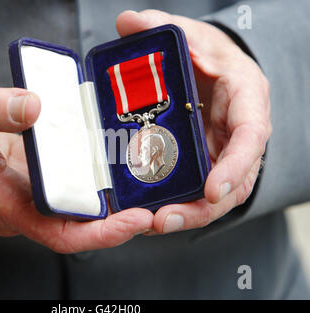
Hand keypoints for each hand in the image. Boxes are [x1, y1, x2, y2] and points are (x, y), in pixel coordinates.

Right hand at [0, 85, 152, 252]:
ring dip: (115, 196)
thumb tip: (32, 107)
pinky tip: (115, 156)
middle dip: (123, 216)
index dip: (102, 234)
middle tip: (158, 196)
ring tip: (148, 178)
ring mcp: (36, 192)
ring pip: (83, 203)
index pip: (62, 234)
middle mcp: (29, 205)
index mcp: (9, 205)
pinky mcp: (40, 177)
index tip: (136, 221)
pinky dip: (96, 174)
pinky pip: (75, 182)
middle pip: (84, 222)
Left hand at [116, 10, 271, 233]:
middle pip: (233, 181)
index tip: (213, 190)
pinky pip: (195, 190)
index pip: (250, 137)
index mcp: (245, 100)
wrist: (211, 70)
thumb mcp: (190, 35)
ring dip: (186, 214)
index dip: (235, 166)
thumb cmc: (207, 54)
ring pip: (214, 195)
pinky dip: (175, 203)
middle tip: (165, 220)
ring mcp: (222, 153)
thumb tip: (128, 22)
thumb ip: (161, 27)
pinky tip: (148, 213)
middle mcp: (238, 134)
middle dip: (202, 206)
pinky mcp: (204, 164)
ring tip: (152, 224)